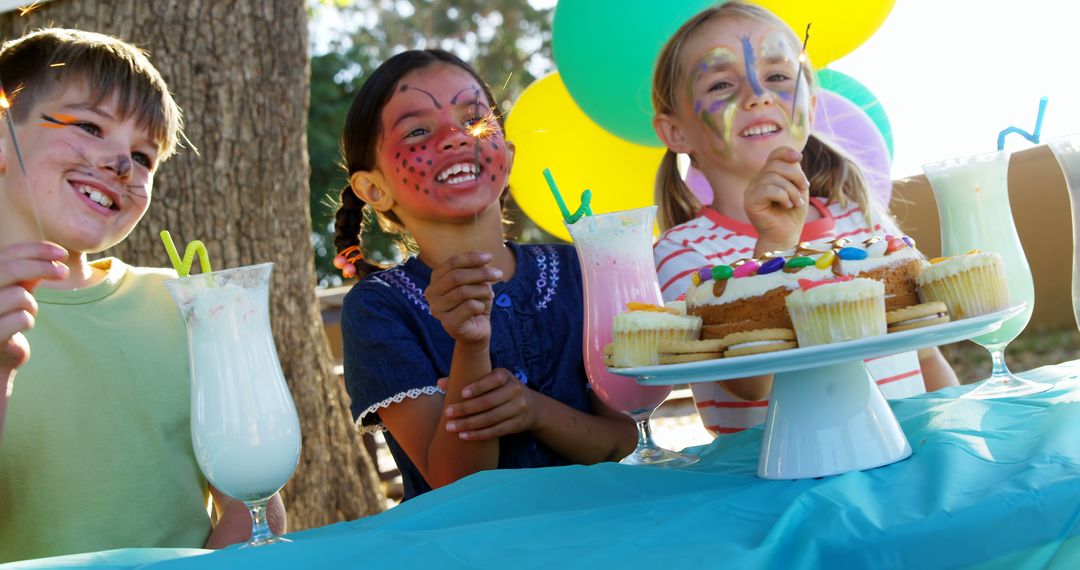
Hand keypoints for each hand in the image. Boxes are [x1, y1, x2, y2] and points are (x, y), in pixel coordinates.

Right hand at [0, 242, 67, 372]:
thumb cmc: (6, 319)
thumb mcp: (17, 292)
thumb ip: (27, 275)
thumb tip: (52, 257)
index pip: (6, 254)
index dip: (35, 250)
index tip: (62, 253)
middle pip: (11, 269)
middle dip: (43, 267)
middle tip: (64, 272)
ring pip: (20, 296)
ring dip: (31, 305)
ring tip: (24, 315)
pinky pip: (22, 318)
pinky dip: (27, 322)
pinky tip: (18, 330)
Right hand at [425, 251, 501, 344]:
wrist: (477, 330)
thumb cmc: (475, 303)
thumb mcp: (477, 282)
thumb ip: (476, 269)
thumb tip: (484, 258)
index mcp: (436, 279)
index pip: (452, 262)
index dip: (471, 258)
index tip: (490, 257)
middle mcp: (431, 293)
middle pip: (456, 277)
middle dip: (481, 273)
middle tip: (498, 274)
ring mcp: (437, 309)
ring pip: (463, 292)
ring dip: (483, 290)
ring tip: (490, 294)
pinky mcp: (448, 323)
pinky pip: (469, 307)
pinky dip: (481, 305)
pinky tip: (480, 309)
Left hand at [439, 368, 534, 440]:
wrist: (531, 406)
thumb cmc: (500, 390)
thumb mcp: (489, 380)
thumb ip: (466, 380)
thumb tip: (440, 382)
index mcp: (505, 376)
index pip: (492, 380)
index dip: (478, 387)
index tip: (461, 394)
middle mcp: (514, 390)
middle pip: (488, 402)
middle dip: (466, 409)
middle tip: (448, 413)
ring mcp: (518, 408)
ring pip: (491, 418)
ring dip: (469, 424)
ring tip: (451, 427)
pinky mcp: (517, 424)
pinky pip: (496, 431)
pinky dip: (479, 435)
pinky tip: (464, 436)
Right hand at [744, 146, 810, 252]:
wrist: (785, 236)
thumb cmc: (792, 214)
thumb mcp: (798, 188)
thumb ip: (794, 171)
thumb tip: (794, 156)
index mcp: (767, 176)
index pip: (774, 155)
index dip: (786, 152)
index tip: (800, 157)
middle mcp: (756, 181)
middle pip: (776, 165)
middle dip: (796, 176)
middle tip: (804, 190)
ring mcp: (751, 191)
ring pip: (773, 178)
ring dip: (791, 190)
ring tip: (796, 203)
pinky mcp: (749, 202)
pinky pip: (768, 189)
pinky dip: (783, 196)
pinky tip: (787, 206)